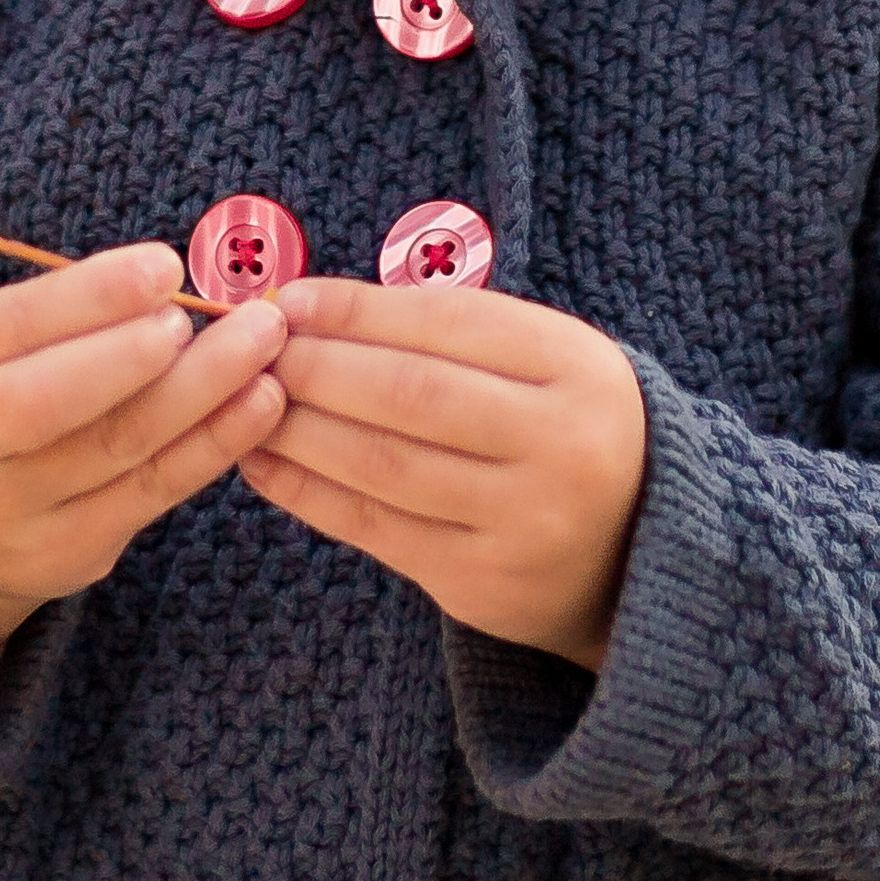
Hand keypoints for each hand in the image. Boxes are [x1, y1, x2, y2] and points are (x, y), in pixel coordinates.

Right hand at [0, 243, 288, 718]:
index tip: (164, 266)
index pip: (10, 326)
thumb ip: (69, 314)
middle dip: (133, 356)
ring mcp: (13, 507)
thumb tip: (176, 278)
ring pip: (116, 446)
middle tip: (205, 317)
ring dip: (200, 391)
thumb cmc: (3, 393)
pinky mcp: (71, 550)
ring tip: (261, 343)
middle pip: (47, 402)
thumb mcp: (1, 344)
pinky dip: (213, 444)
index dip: (90, 297)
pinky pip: (154, 491)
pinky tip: (260, 404)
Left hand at [239, 277, 646, 670]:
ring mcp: (523, 518)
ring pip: (382, 464)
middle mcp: (561, 443)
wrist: (633, 554)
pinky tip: (262, 463)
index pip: (446, 323)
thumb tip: (310, 306)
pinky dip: (305, 492)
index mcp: (577, 368)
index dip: (357, 311)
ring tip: (246, 403)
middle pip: (408, 393)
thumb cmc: (560, 432)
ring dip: (297, 429)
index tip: (290, 300)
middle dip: (316, 366)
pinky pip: (373, 527)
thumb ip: (446, 333)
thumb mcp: (541, 365)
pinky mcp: (481, 580)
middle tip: (253, 351)